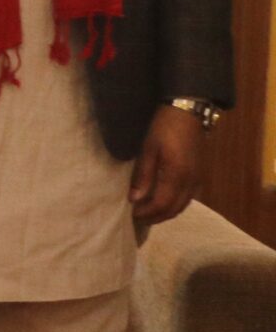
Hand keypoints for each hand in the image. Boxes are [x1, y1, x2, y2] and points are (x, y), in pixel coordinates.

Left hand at [130, 105, 205, 224]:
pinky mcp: (199, 176)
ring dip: (165, 213)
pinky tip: (162, 202)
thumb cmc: (164, 128)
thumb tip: (135, 199)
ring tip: (147, 213)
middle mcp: (191, 182)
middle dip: (155, 217)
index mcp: (177, 175)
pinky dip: (174, 205)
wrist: (188, 113)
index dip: (146, 213)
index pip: (161, 204)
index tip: (131, 215)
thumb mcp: (148, 149)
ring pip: (182, 206)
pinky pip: (187, 198)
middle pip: (173, 210)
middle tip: (137, 218)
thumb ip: (144, 175)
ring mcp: (198, 180)